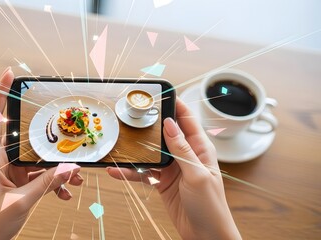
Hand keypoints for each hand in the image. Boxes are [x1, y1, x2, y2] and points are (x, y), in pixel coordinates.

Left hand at [0, 67, 83, 239]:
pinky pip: (38, 174)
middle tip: (65, 128)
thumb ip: (47, 183)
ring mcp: (7, 170)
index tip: (9, 74)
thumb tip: (69, 167)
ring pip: (36, 158)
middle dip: (49, 138)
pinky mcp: (16, 180)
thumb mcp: (22, 202)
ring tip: (75, 177)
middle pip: (24, 136)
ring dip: (56, 167)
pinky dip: (53, 181)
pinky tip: (66, 192)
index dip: (0, 94)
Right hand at [107, 97, 240, 238]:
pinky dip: (130, 172)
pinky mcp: (162, 182)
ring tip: (119, 144)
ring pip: (150, 153)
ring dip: (135, 151)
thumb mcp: (197, 175)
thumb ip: (182, 150)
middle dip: (149, 124)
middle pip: (164, 133)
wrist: (206, 235)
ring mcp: (172, 169)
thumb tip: (170, 125)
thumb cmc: (211, 206)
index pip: (187, 120)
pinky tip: (117, 171)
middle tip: (132, 115)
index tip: (161, 93)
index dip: (175, 104)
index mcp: (200, 148)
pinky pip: (144, 173)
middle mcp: (185, 155)